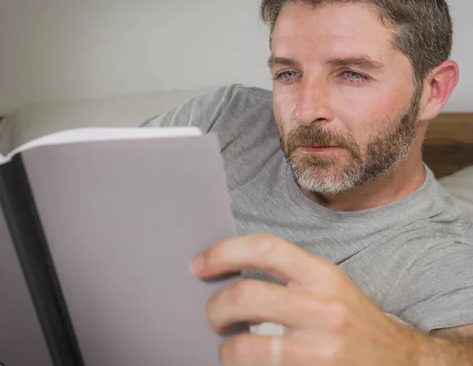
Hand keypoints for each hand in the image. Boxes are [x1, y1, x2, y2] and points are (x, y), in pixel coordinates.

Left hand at [191, 233, 428, 365]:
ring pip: (247, 347)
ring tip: (230, 350)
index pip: (264, 247)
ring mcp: (321, 349)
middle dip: (215, 308)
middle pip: (246, 296)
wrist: (401, 363)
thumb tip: (227, 269)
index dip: (223, 252)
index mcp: (322, 275)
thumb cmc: (352, 321)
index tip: (198, 264)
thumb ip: (286, 276)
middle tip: (212, 316)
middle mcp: (323, 308)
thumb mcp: (328, 286)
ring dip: (227, 351)